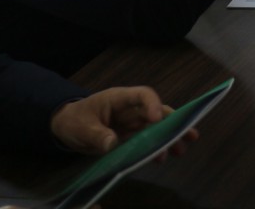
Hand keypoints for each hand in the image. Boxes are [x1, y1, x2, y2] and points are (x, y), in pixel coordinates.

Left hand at [50, 87, 178, 156]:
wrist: (64, 127)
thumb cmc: (73, 120)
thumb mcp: (81, 127)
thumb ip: (96, 135)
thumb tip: (112, 144)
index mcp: (119, 99)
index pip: (142, 95)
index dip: (153, 105)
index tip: (159, 119)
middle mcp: (130, 109)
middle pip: (156, 112)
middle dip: (173, 122)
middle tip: (190, 134)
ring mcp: (130, 123)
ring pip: (155, 128)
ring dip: (168, 138)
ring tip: (180, 150)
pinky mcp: (128, 137)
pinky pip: (145, 141)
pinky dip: (154, 148)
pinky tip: (160, 157)